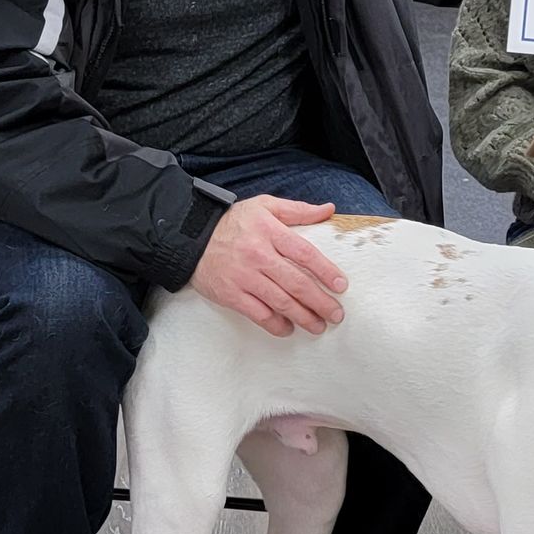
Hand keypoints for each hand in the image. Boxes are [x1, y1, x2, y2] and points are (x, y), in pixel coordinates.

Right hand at [190, 196, 347, 337]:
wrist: (191, 239)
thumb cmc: (233, 222)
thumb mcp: (264, 206)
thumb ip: (298, 210)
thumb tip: (329, 210)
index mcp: (269, 231)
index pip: (304, 253)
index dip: (325, 270)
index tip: (341, 285)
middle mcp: (258, 255)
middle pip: (296, 283)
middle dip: (320, 302)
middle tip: (336, 314)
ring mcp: (244, 277)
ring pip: (280, 302)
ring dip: (303, 317)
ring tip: (319, 326)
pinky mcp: (231, 294)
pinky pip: (258, 314)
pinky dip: (276, 325)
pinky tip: (289, 328)